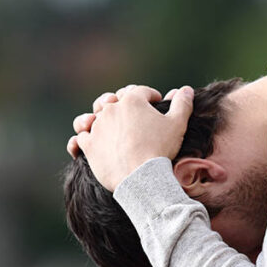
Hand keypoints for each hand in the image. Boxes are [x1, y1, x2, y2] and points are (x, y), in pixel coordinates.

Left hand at [72, 84, 193, 191]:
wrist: (141, 177)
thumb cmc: (160, 149)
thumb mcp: (177, 125)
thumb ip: (182, 104)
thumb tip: (186, 90)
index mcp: (132, 100)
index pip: (140, 92)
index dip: (150, 96)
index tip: (156, 104)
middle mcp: (111, 109)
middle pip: (115, 100)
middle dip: (123, 104)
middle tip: (132, 115)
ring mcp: (97, 127)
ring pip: (94, 116)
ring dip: (99, 118)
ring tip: (105, 125)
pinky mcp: (89, 145)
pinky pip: (80, 138)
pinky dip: (83, 138)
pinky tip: (86, 142)